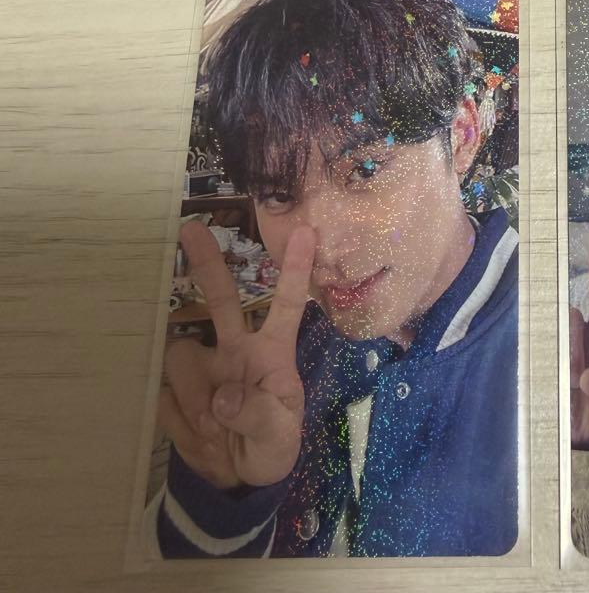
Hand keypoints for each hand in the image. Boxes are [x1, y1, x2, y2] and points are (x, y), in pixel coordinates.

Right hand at [157, 220, 314, 489]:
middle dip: (207, 264)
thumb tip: (223, 396)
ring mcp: (204, 365)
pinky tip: (194, 434)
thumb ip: (258, 416)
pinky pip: (163, 394)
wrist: (235, 478)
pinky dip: (176, 419)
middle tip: (189, 228)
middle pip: (223, 299)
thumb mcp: (279, 438)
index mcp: (272, 352)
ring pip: (181, 356)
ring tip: (212, 430)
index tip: (306, 231)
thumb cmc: (271, 446)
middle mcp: (237, 348)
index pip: (287, 305)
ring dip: (192, 395)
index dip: (296, 270)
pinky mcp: (174, 387)